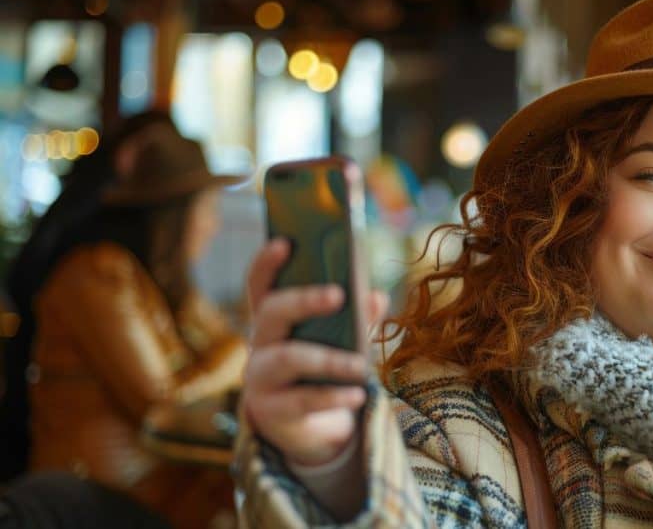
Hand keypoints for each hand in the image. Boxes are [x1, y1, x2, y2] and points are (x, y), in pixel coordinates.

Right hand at [241, 238, 388, 466]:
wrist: (308, 429)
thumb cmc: (322, 372)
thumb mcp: (340, 342)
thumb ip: (357, 319)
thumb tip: (376, 296)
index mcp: (274, 320)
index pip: (260, 285)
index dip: (267, 263)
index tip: (285, 242)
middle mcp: (259, 343)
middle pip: (271, 312)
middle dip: (304, 300)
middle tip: (338, 294)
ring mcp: (260, 377)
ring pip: (288, 358)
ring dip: (328, 359)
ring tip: (361, 365)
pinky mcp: (271, 410)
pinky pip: (302, 400)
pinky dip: (334, 396)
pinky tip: (358, 394)